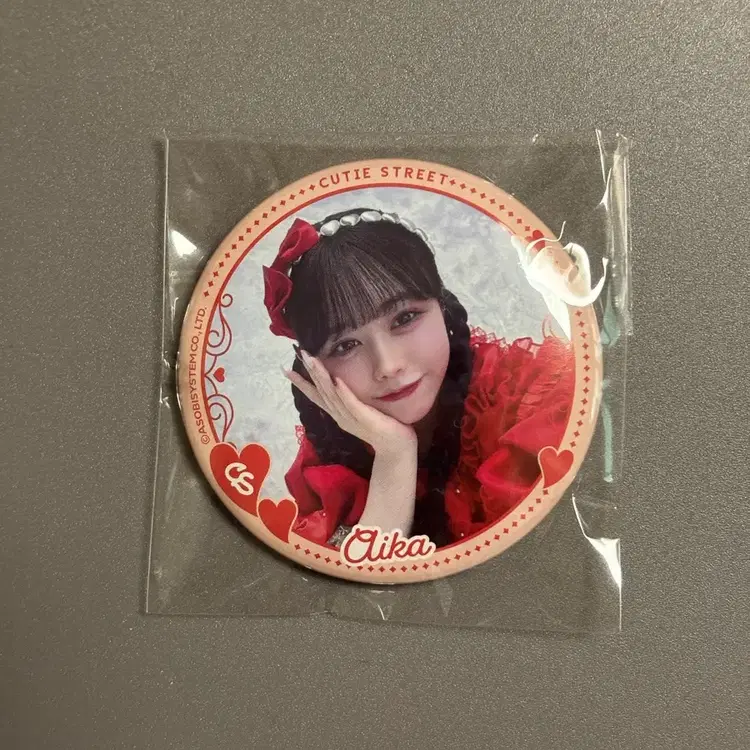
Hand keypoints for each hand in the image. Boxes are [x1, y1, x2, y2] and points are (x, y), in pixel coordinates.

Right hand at [283, 351, 416, 453]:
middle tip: (300, 355)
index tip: (286, 370)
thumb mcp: (360, 412)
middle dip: (309, 373)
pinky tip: (337, 380)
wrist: (396, 448)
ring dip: (322, 377)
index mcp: (338, 414)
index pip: (316, 396)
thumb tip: (341, 383)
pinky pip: (352, 404)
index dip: (302, 383)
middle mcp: (340, 416)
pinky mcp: (365, 418)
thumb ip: (350, 401)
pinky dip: (343, 392)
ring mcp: (351, 417)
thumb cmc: (381, 427)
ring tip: (313, 361)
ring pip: (332, 395)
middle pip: (321, 392)